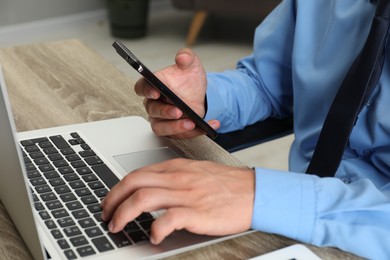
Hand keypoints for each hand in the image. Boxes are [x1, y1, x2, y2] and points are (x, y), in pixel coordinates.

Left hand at [101, 158, 254, 244]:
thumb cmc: (226, 184)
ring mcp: (186, 195)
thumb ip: (172, 178)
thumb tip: (150, 189)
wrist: (254, 191)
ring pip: (143, 199)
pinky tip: (153, 236)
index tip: (111, 201)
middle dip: (113, 200)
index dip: (117, 189)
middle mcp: (177, 179)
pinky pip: (167, 219)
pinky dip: (155, 229)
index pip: (137, 174)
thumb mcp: (195, 172)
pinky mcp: (197, 212)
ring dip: (124, 214)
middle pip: (134, 184)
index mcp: (176, 168)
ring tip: (117, 226)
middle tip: (106, 215)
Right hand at [134, 48, 219, 137]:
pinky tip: (210, 124)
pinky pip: (181, 135)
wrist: (200, 95)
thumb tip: (182, 57)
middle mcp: (154, 104)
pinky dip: (196, 132)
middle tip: (178, 111)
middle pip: (152, 110)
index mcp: (153, 86)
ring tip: (191, 123)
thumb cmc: (189, 81)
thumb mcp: (191, 66)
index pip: (141, 87)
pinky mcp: (173, 130)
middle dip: (165, 112)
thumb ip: (187, 58)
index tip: (155, 91)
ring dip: (175, 127)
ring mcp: (162, 119)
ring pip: (161, 127)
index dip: (146, 90)